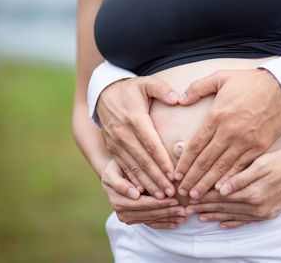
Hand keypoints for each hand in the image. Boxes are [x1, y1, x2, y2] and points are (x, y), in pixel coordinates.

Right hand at [97, 76, 178, 198]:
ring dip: (147, 184)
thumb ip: (162, 89)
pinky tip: (143, 192)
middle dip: (157, 179)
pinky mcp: (112, 149)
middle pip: (143, 161)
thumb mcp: (145, 83)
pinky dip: (134, 181)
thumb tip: (177, 98)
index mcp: (135, 119)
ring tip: (160, 197)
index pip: (152, 145)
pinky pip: (124, 167)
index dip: (163, 162)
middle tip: (171, 194)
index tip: (174, 175)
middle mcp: (123, 134)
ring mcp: (116, 143)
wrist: (103, 94)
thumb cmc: (130, 90)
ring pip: (133, 167)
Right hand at [101, 160, 185, 228]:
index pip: (141, 202)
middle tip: (183, 209)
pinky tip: (176, 223)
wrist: (114, 172)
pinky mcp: (132, 219)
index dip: (158, 202)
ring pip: (150, 219)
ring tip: (183, 215)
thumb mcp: (117, 167)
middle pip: (147, 212)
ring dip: (168, 218)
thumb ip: (125, 179)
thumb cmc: (118, 165)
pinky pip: (149, 223)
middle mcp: (119, 209)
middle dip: (166, 211)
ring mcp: (126, 216)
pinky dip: (163, 224)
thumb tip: (137, 194)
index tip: (174, 200)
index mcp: (116, 197)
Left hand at [176, 69, 280, 198]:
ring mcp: (245, 141)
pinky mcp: (259, 147)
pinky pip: (241, 167)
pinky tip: (220, 190)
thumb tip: (180, 99)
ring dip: (207, 183)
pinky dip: (229, 179)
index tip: (176, 174)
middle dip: (192, 178)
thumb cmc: (249, 82)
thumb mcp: (221, 76)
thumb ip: (198, 87)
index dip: (184, 162)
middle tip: (182, 192)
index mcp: (216, 115)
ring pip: (222, 168)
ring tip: (196, 195)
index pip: (195, 144)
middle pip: (206, 160)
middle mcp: (229, 132)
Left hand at [185, 148, 280, 227]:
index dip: (204, 198)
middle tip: (187, 210)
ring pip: (233, 216)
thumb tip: (220, 189)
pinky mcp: (268, 214)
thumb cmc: (280, 161)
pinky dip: (233, 223)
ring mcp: (263, 212)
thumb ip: (239, 178)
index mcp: (253, 193)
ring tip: (200, 218)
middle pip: (224, 208)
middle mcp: (257, 207)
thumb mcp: (260, 164)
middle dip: (205, 209)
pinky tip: (223, 225)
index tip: (189, 198)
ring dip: (215, 217)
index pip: (221, 197)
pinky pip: (246, 221)